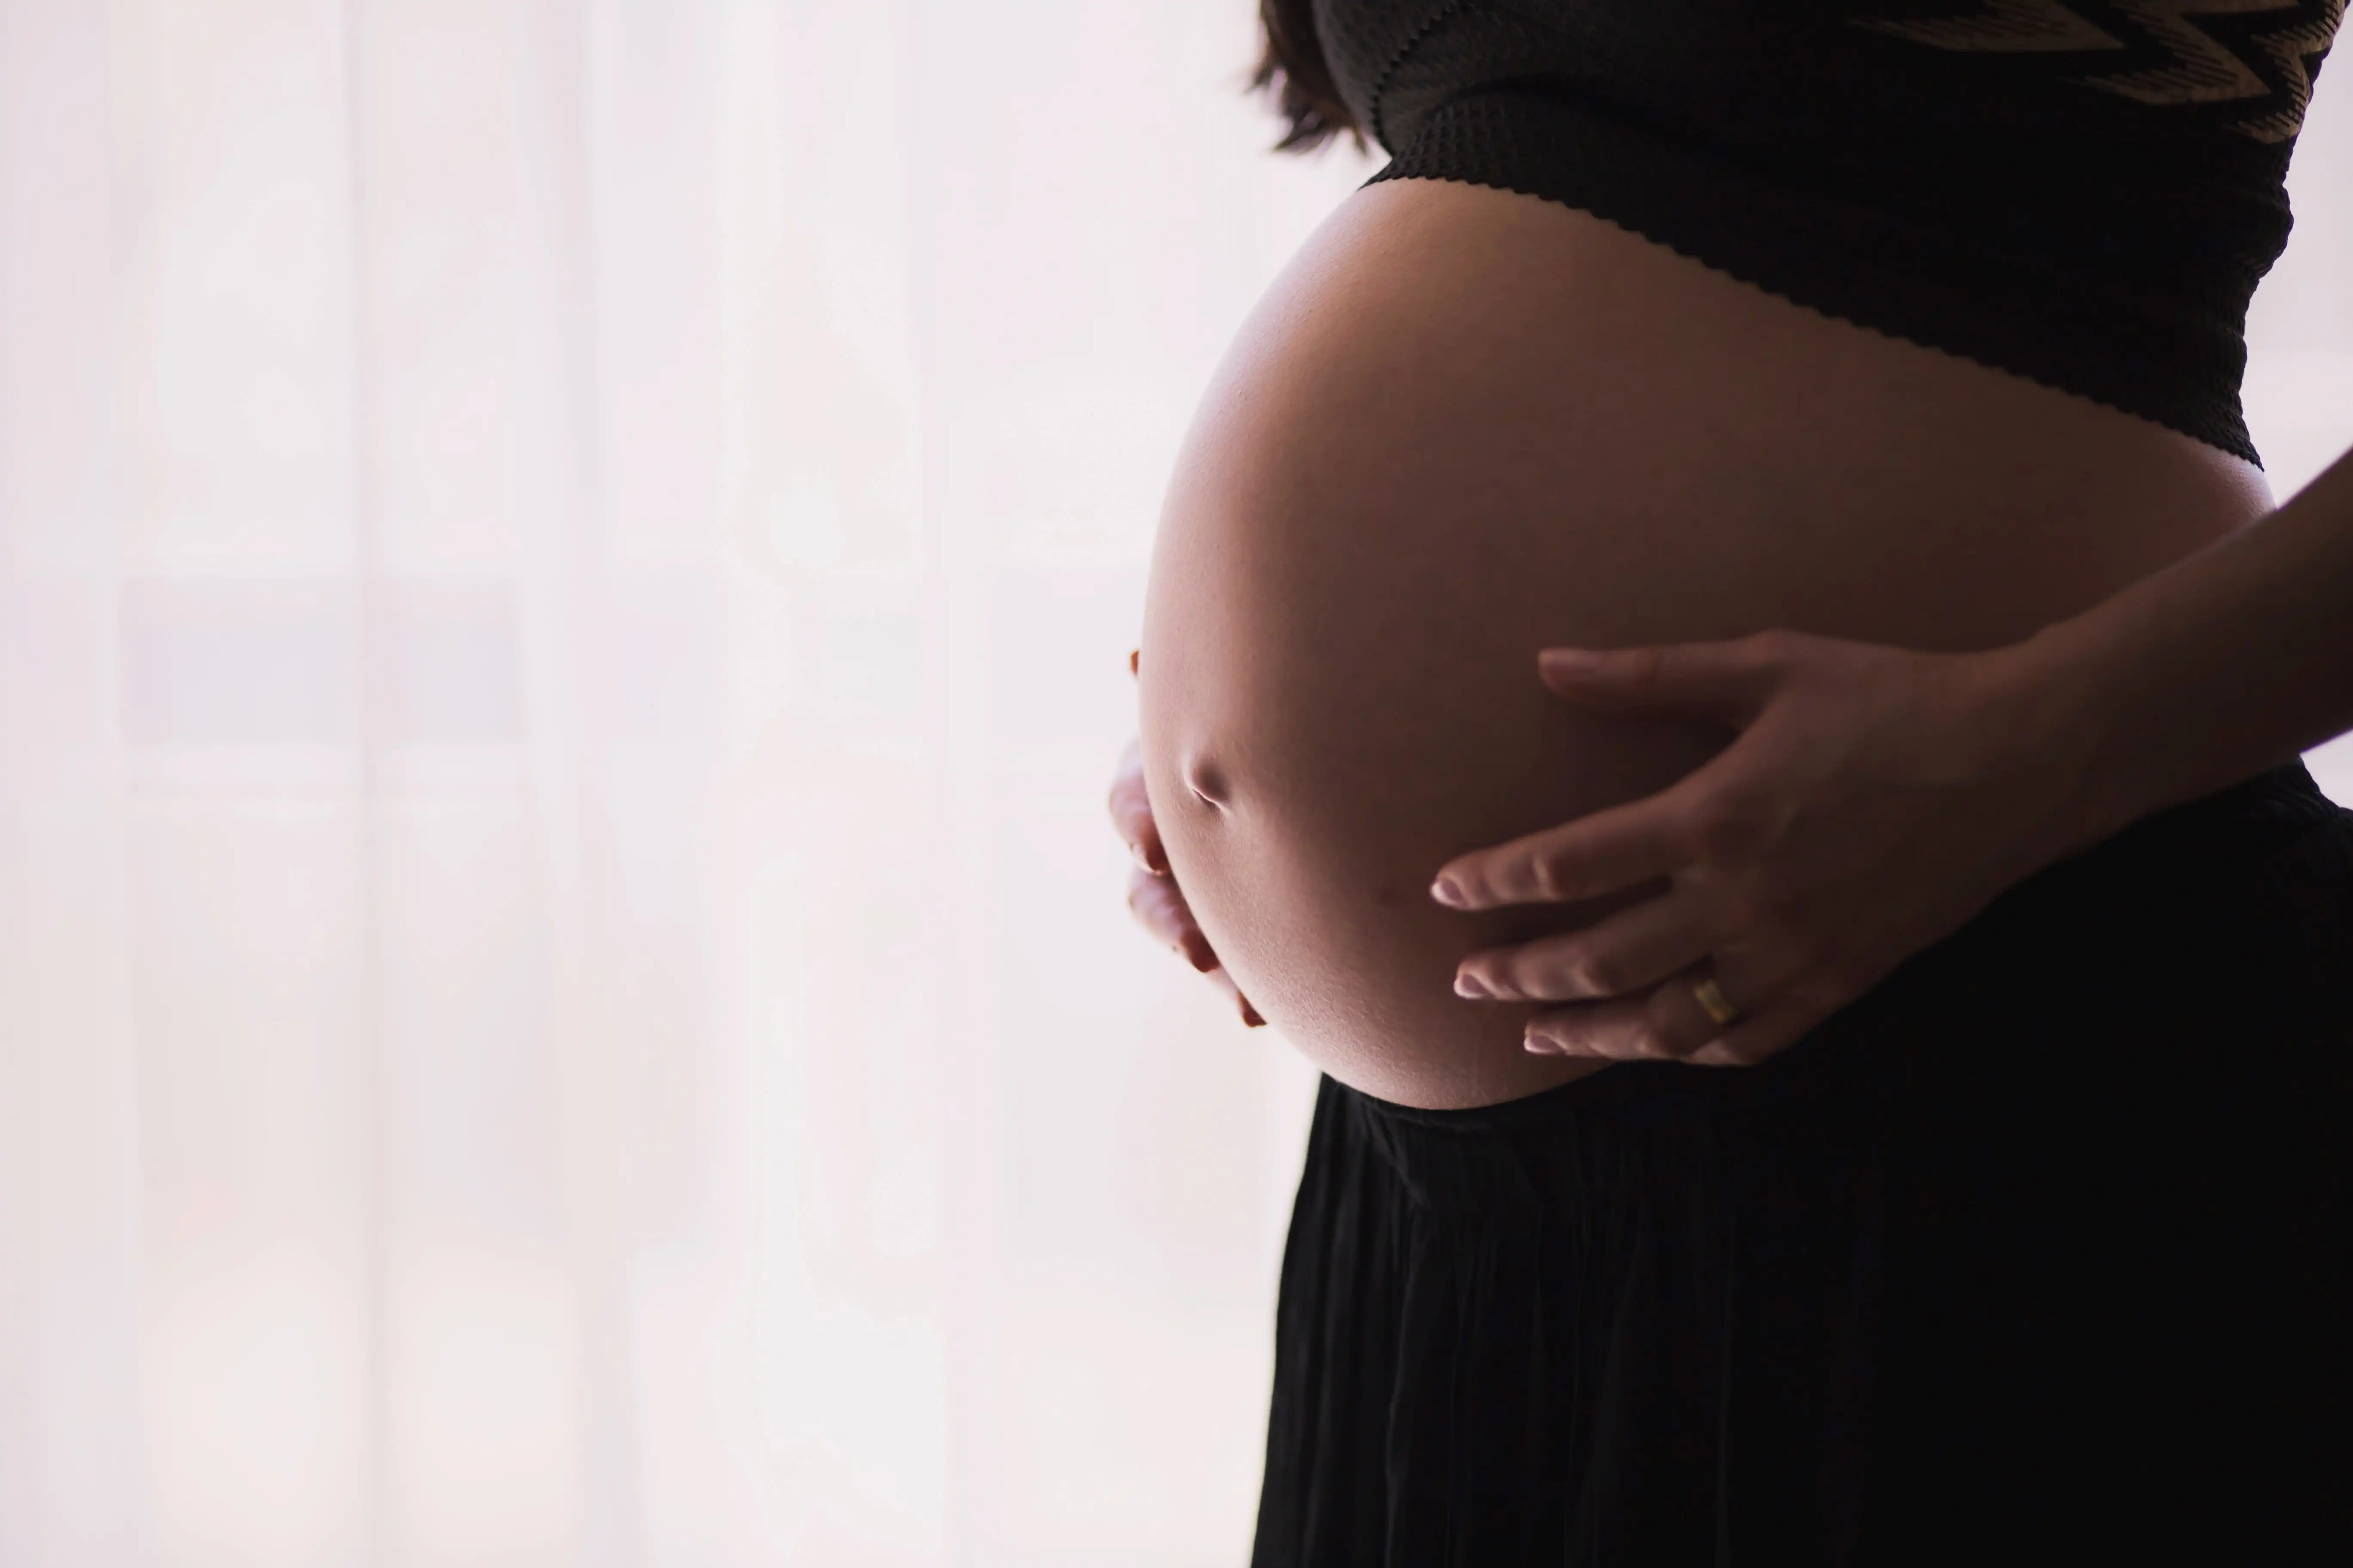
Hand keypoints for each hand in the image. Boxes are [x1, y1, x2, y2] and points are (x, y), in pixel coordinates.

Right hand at [1112, 649, 1265, 1027]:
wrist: (1305, 771)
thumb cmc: (1258, 717)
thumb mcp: (1232, 705)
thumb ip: (1187, 696)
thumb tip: (1134, 658)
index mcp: (1159, 778)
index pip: (1132, 799)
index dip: (1139, 822)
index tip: (1153, 849)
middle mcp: (1166, 841)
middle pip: (1148, 888)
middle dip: (1170, 920)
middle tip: (1195, 948)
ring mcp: (1194, 892)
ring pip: (1186, 939)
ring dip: (1214, 968)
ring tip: (1245, 1004)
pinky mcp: (1226, 932)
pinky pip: (1231, 971)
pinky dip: (1241, 992)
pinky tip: (1260, 1013)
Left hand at [1430, 630, 2086, 1064]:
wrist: (2019, 759)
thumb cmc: (1888, 698)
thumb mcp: (1765, 665)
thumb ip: (1649, 674)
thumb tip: (1550, 664)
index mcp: (1713, 818)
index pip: (1566, 867)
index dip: (1494, 881)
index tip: (1447, 886)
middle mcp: (1743, 901)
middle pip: (1598, 961)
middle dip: (1519, 975)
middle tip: (1466, 980)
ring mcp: (1793, 953)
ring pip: (1664, 1023)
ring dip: (1587, 1034)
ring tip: (1531, 1035)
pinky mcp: (1840, 983)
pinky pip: (1745, 1041)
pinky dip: (1687, 1052)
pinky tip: (1651, 1046)